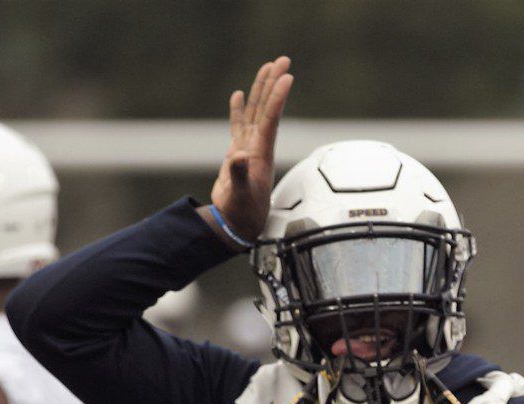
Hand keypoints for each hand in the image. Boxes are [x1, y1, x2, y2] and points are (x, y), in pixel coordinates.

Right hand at [207, 56, 293, 242]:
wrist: (237, 225)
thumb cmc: (242, 213)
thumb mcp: (240, 196)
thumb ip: (239, 176)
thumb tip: (237, 157)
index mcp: (261, 153)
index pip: (271, 119)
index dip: (278, 98)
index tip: (286, 77)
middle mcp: (257, 147)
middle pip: (266, 108)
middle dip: (273, 84)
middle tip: (282, 60)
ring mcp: (247, 149)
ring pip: (255, 113)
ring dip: (261, 90)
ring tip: (267, 67)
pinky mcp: (236, 155)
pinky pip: (239, 125)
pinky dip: (239, 110)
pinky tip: (239, 94)